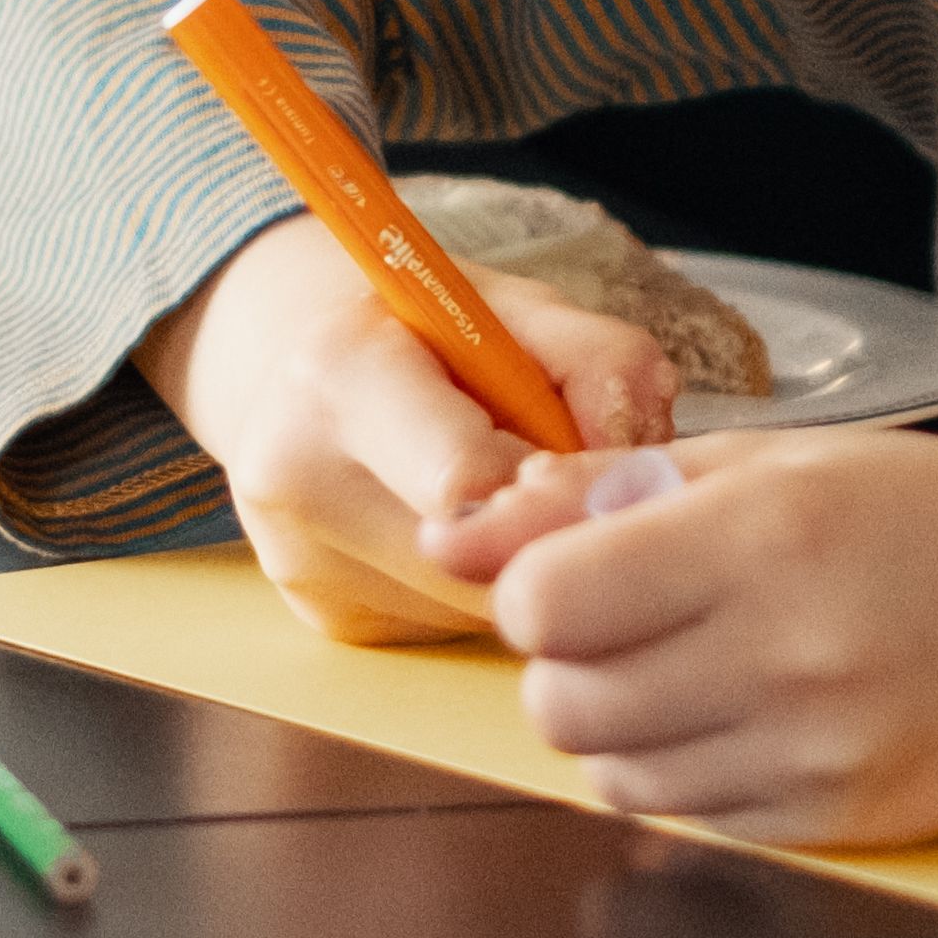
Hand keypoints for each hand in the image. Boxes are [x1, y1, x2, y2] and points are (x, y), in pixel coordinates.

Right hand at [134, 212, 683, 643]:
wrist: (297, 364)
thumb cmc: (430, 333)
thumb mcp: (518, 308)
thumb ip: (603, 363)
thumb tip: (642, 474)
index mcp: (337, 374)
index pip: (468, 479)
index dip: (555, 481)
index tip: (580, 458)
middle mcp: (294, 475)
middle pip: (478, 562)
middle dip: (549, 534)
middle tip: (566, 487)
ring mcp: (301, 562)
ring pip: (474, 610)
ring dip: (523, 568)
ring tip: (513, 500)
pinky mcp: (326, 618)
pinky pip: (449, 628)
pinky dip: (484, 590)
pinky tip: (475, 537)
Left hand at [431, 429, 937, 847]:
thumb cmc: (928, 516)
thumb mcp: (770, 462)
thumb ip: (601, 493)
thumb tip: (456, 532)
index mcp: (759, 539)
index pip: (545, 606)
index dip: (536, 592)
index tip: (579, 575)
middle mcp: (782, 654)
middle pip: (561, 702)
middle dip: (569, 663)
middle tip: (632, 625)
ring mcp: (812, 753)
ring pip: (611, 774)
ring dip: (621, 725)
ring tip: (694, 670)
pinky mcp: (838, 825)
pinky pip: (690, 820)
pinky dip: (688, 776)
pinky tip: (747, 719)